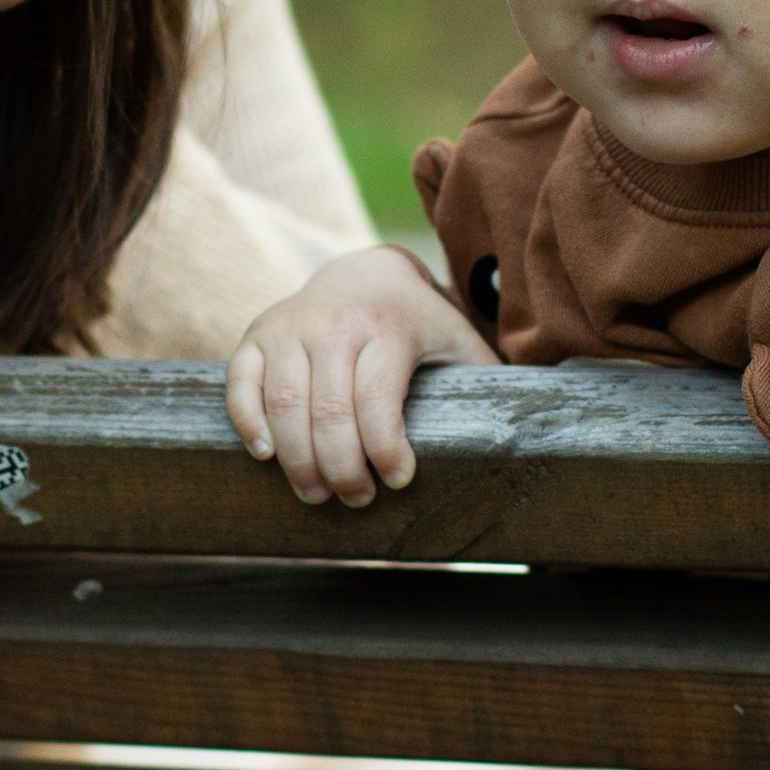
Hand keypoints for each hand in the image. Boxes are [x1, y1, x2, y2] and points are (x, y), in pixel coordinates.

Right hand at [225, 245, 496, 506]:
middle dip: (341, 468)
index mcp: (387, 326)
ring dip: (298, 461)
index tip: (398, 480)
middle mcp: (333, 323)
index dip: (385, 448)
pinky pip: (241, 384)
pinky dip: (249, 423)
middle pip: (328, 411)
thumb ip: (485, 379)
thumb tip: (528, 431)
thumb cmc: (417, 323)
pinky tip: (266, 456)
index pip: (377, 398)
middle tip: (356, 498)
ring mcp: (289, 327)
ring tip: (317, 493)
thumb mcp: (457, 338)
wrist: (363, 271)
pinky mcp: (257, 334)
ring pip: (284, 405)